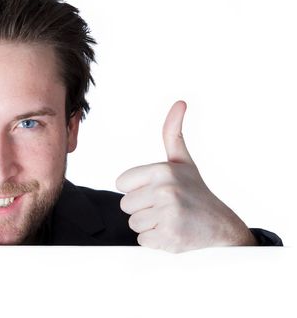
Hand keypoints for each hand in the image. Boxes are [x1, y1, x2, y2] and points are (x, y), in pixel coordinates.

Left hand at [116, 101, 255, 252]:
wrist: (222, 226)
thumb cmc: (196, 192)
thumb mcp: (182, 161)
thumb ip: (173, 133)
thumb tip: (179, 103)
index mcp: (162, 170)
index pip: (121, 184)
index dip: (137, 189)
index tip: (157, 190)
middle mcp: (165, 190)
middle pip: (125, 205)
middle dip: (143, 209)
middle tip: (166, 207)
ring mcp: (168, 214)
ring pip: (133, 223)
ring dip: (149, 225)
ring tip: (171, 219)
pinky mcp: (169, 237)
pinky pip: (142, 240)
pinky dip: (155, 241)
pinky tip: (173, 232)